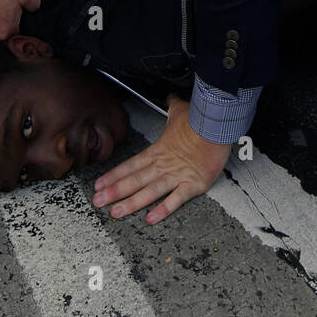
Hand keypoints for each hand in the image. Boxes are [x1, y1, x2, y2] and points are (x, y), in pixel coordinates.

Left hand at [93, 96, 230, 224]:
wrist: (218, 126)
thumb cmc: (200, 119)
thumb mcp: (181, 109)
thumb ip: (173, 106)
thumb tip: (171, 98)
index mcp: (158, 150)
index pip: (131, 165)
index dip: (114, 175)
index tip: (99, 185)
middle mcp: (164, 165)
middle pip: (134, 180)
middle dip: (114, 192)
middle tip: (98, 202)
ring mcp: (177, 176)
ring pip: (149, 192)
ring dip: (131, 203)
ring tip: (116, 213)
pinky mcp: (193, 184)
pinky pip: (176, 200)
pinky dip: (163, 210)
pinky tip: (151, 219)